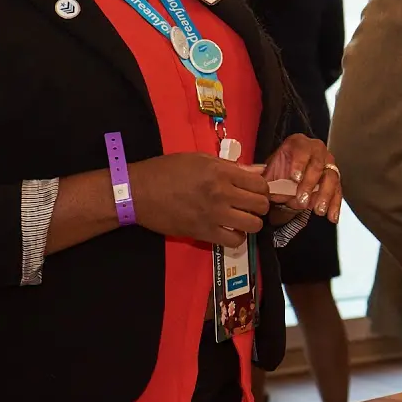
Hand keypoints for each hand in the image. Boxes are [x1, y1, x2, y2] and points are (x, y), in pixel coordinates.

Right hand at [129, 152, 269, 247]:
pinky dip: (237, 237)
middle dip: (260, 205)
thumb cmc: (167, 171)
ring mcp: (213, 216)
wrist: (138, 192)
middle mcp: (221, 194)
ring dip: (252, 222)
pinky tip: (231, 230)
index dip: (262, 187)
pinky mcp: (203, 233)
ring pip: (253, 225)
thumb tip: (257, 170)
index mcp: (221, 173)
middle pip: (260, 205)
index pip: (260, 183)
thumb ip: (231, 166)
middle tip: (251, 204)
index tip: (256, 190)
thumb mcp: (200, 159)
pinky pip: (234, 241)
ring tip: (243, 218)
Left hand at [262, 134, 342, 223]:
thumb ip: (265, 181)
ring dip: (325, 195)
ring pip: (331, 178)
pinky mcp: (335, 178)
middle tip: (302, 200)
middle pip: (317, 165)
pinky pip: (338, 191)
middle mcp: (317, 151)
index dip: (299, 164)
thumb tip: (258, 193)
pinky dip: (335, 205)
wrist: (291, 171)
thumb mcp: (271, 172)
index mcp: (299, 144)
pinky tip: (332, 217)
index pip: (301, 151)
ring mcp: (328, 164)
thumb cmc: (281, 169)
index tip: (294, 178)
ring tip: (318, 210)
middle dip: (310, 184)